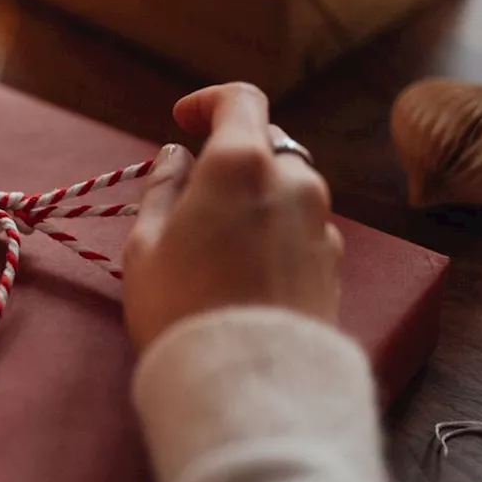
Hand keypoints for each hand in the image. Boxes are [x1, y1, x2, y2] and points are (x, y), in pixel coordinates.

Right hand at [121, 83, 342, 350]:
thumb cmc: (180, 306)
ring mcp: (321, 223)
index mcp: (243, 163)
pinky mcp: (335, 264)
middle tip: (192, 197)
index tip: (182, 121)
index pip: (240, 99)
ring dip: (255, 199)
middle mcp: (294, 181)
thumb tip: (177, 156)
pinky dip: (275, 234)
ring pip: (287, 190)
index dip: (209, 102)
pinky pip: (301, 230)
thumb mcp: (146, 244)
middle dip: (230, 160)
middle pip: (266, 147)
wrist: (247, 381)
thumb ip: (162, 188)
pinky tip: (246, 274)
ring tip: (217, 244)